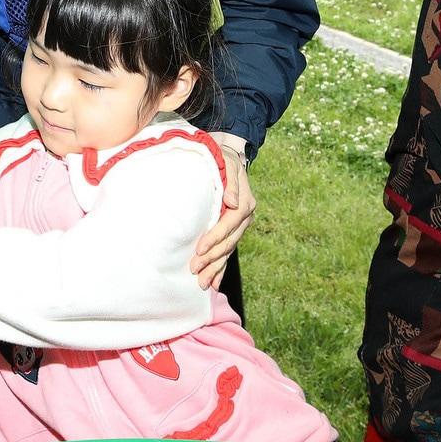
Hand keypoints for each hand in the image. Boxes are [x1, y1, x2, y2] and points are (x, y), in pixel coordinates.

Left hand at [190, 141, 255, 288]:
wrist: (226, 158)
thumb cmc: (222, 159)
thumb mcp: (227, 164)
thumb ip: (231, 182)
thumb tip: (232, 202)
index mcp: (245, 203)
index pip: (229, 224)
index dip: (214, 237)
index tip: (199, 249)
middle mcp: (244, 217)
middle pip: (228, 242)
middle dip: (212, 258)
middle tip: (195, 271)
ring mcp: (239, 226)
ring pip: (228, 250)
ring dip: (216, 268)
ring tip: (203, 283)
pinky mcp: (232, 230)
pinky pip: (227, 251)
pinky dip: (221, 267)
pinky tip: (214, 281)